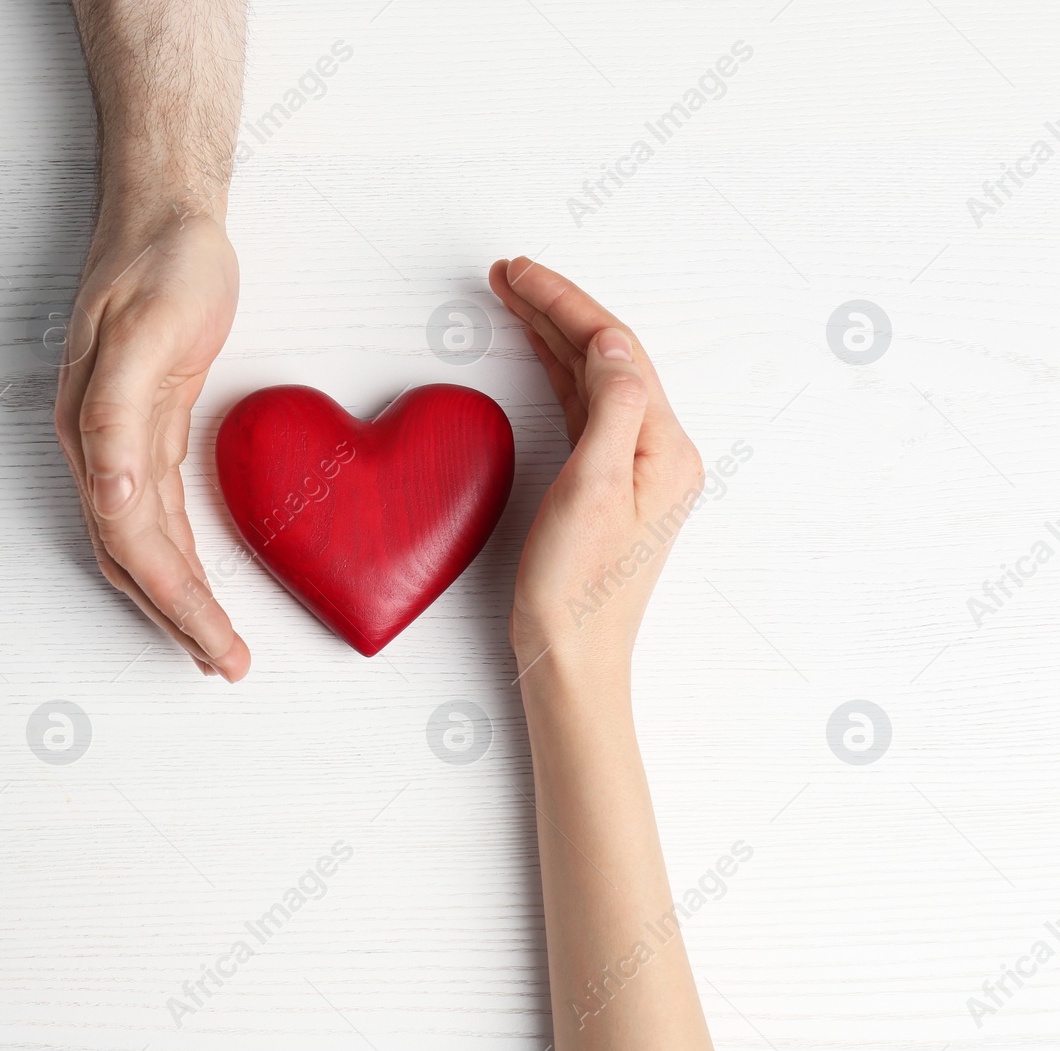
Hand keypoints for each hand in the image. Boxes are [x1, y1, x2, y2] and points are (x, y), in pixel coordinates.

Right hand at [55, 209, 250, 680]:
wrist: (163, 211)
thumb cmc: (159, 262)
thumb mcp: (141, 329)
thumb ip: (118, 416)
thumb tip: (109, 498)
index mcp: (94, 433)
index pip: (133, 544)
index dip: (176, 605)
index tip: (219, 650)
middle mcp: (98, 447)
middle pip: (134, 559)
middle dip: (179, 620)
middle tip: (227, 667)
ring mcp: (119, 439)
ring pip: (143, 544)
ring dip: (176, 600)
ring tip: (215, 647)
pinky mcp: (148, 426)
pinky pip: (158, 513)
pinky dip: (178, 558)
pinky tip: (199, 583)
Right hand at [488, 257, 703, 675]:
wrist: (573, 657)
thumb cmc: (577, 588)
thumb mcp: (592, 490)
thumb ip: (609, 408)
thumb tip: (610, 344)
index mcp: (663, 447)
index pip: (615, 349)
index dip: (565, 303)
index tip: (518, 273)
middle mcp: (658, 450)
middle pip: (607, 355)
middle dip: (556, 308)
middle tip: (506, 273)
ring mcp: (634, 467)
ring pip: (592, 377)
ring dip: (553, 333)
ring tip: (511, 296)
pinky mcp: (606, 484)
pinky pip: (583, 407)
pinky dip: (556, 371)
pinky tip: (536, 352)